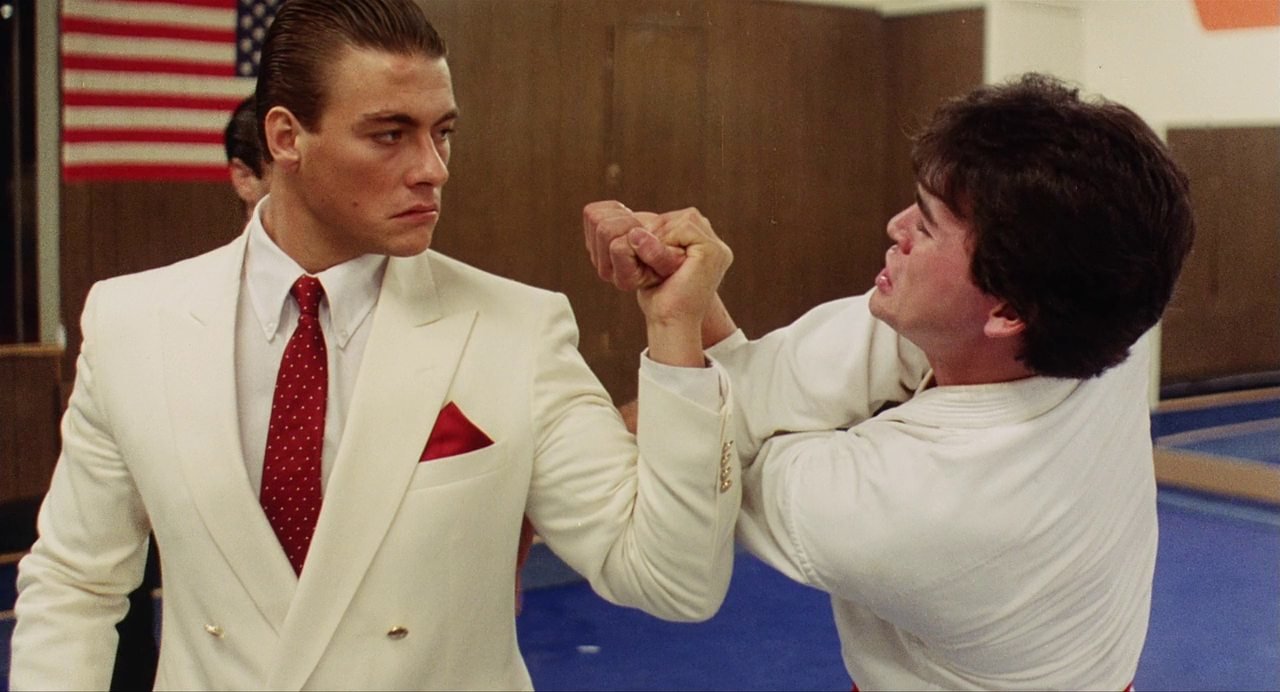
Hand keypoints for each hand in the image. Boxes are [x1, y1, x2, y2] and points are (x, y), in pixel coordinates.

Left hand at [582, 201, 684, 290]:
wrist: (664, 255)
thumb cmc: (673, 259)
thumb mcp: (674, 259)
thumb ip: (660, 254)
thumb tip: (635, 236)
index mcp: (626, 280)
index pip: (618, 248)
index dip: (638, 233)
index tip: (652, 236)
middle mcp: (607, 272)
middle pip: (605, 230)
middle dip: (628, 222)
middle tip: (644, 229)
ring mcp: (597, 256)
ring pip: (595, 219)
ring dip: (620, 214)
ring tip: (636, 224)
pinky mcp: (592, 239)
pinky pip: (591, 211)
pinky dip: (611, 208)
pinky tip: (626, 218)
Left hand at [638, 208, 732, 365]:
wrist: (669, 322)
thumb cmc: (661, 299)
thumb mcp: (657, 263)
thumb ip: (656, 240)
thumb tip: (637, 225)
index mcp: (708, 249)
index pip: (682, 220)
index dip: (660, 230)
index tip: (646, 250)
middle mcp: (718, 247)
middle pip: (684, 216)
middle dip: (660, 230)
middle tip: (648, 255)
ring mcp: (719, 249)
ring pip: (684, 219)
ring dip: (662, 236)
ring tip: (657, 261)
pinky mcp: (713, 251)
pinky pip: (684, 227)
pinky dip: (667, 240)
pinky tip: (663, 261)